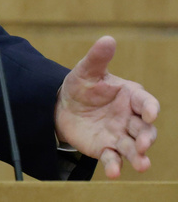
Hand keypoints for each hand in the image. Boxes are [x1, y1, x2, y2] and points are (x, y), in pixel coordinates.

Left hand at [55, 36, 158, 178]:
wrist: (62, 105)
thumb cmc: (81, 86)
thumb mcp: (86, 71)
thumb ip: (98, 58)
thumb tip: (108, 39)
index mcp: (130, 97)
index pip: (146, 103)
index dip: (149, 108)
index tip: (149, 113)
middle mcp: (129, 118)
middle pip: (144, 129)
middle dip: (147, 138)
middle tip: (144, 144)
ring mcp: (119, 135)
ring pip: (133, 148)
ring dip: (138, 157)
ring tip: (142, 165)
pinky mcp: (105, 149)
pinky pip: (112, 159)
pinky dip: (114, 166)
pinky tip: (114, 173)